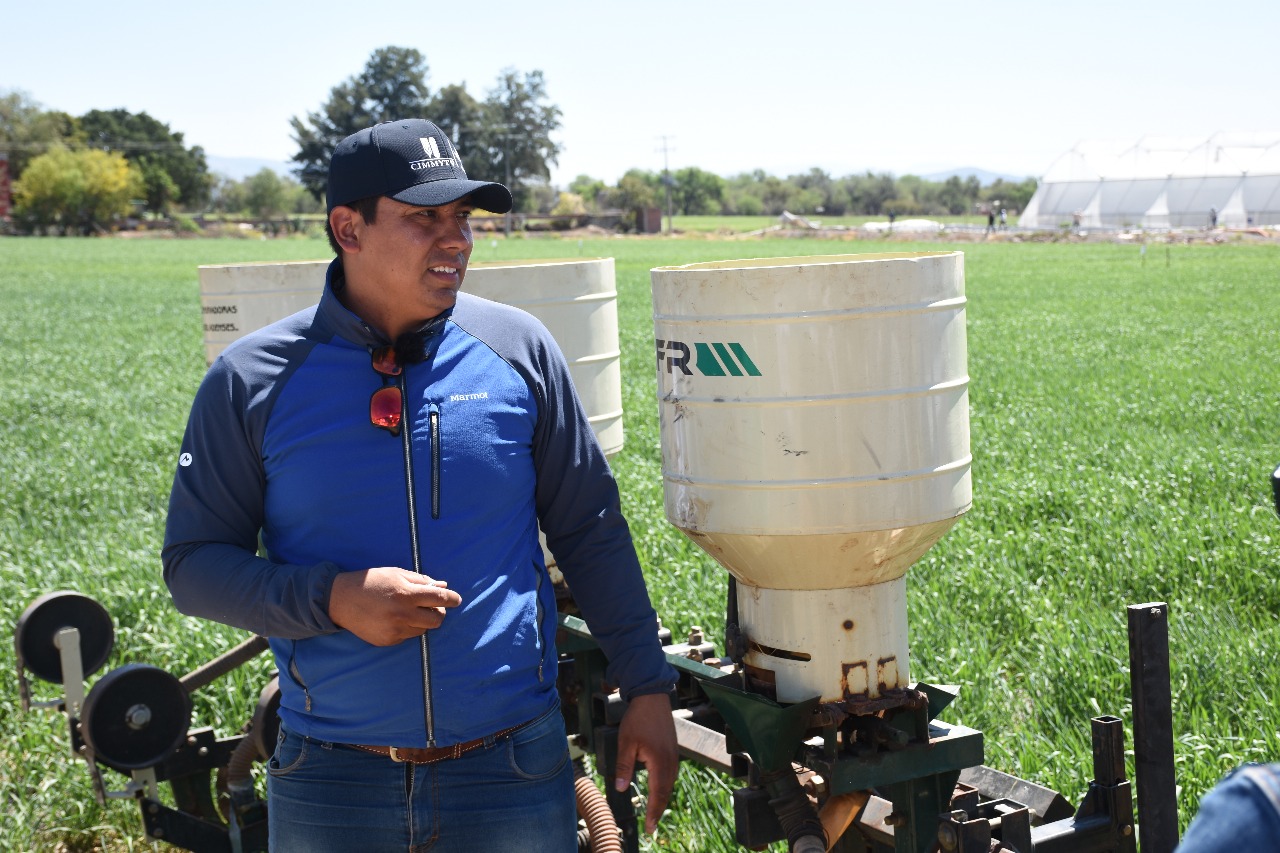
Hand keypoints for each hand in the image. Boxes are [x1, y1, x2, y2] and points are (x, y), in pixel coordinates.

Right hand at [328, 567, 461, 645]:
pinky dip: (408, 628)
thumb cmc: (371, 582)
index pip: (439, 598)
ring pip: (424, 630)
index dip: (452, 598)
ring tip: (409, 610)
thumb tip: (443, 585)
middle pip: (436, 619)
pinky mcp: (388, 641)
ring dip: (422, 620)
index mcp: (406, 594)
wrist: (340, 599)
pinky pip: (408, 636)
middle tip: (432, 606)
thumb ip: (421, 581)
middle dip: (438, 612)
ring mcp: (395, 630)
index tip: (456, 599)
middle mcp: (402, 614)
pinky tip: (395, 618)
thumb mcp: (396, 574)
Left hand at [613, 692, 678, 834]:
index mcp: (659, 761)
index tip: (649, 827)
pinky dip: (664, 786)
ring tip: (654, 812)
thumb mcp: (626, 743)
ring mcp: (674, 755)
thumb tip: (620, 788)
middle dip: (658, 810)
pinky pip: (670, 773)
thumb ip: (623, 767)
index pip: (657, 793)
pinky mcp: (673, 750)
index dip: (653, 812)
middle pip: (666, 791)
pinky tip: (658, 789)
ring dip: (662, 798)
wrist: (652, 697)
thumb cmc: (638, 718)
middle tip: (651, 826)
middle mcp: (670, 761)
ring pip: (669, 783)